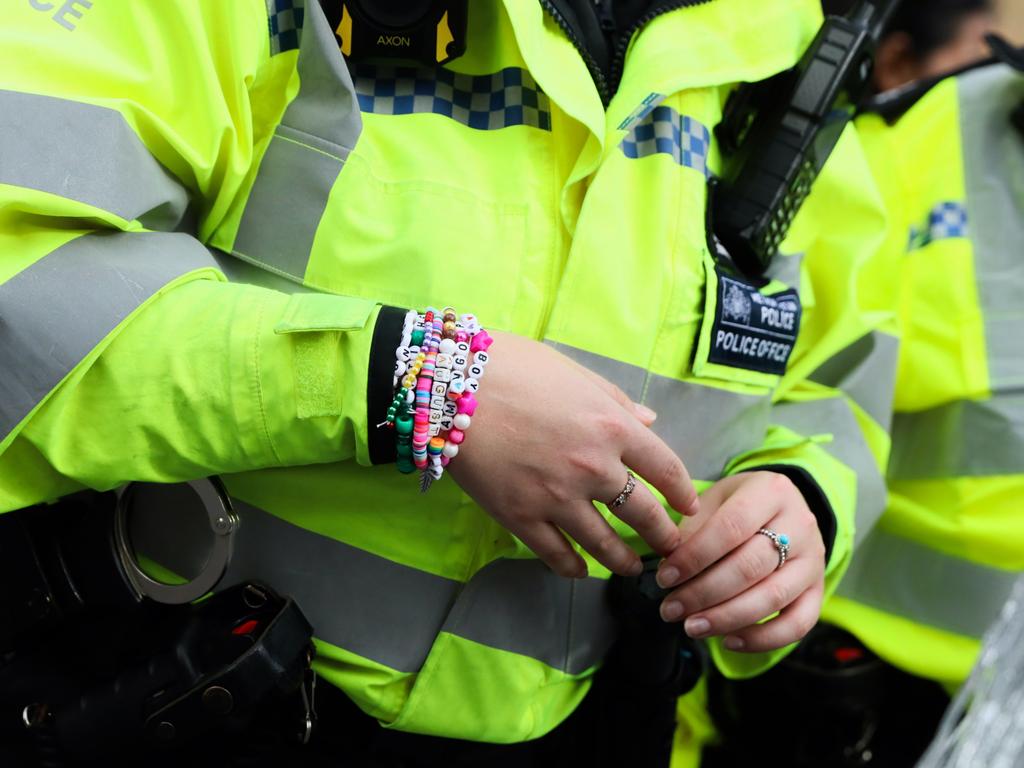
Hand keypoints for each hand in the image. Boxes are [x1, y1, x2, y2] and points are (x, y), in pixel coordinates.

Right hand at [448, 330, 699, 578]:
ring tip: (631, 568)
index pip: (666, 469)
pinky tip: (580, 571)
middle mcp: (594, 467)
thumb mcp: (574, 373)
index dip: (683, 493)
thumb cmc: (513, 367)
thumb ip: (615, 400)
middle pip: (643, 514)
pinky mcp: (521, 517)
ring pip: (604, 544)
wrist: (451, 384)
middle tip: (670, 547)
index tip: (688, 507)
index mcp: (613, 426)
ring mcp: (557, 497)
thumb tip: (648, 418)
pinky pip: (556, 555)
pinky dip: (574, 568)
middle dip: (662, 536)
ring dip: (624, 561)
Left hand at [655, 472, 824, 651]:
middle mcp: (800, 524)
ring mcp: (814, 559)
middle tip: (671, 609)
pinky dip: (762, 639)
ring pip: (773, 597)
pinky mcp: (819, 590)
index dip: (695, 556)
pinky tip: (729, 642)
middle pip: (751, 566)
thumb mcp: (714, 501)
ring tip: (692, 627)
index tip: (665, 578)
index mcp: (771, 491)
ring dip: (727, 618)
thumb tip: (669, 566)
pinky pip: (798, 624)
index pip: (731, 527)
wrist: (781, 509)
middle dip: (704, 593)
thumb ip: (693, 529)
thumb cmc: (737, 506)